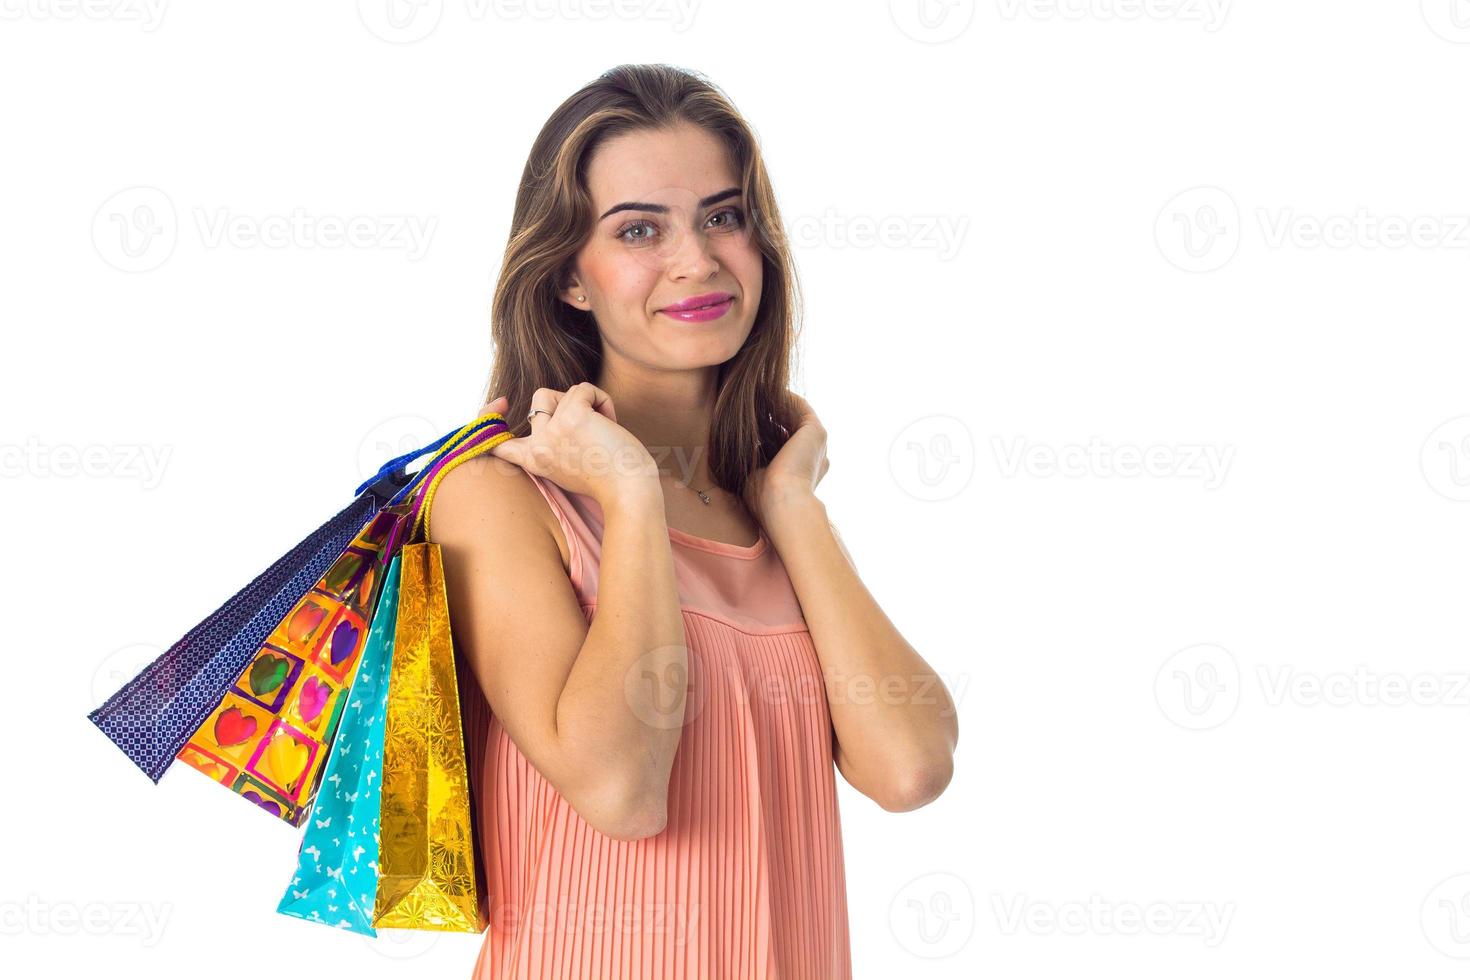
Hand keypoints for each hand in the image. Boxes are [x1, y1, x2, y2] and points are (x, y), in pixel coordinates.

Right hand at [481, 383, 658, 507]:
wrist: (629, 493)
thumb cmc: (609, 480)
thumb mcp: (568, 465)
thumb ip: (552, 442)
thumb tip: (543, 406)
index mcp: (534, 461)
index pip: (496, 442)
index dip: (488, 418)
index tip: (501, 403)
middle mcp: (537, 446)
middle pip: (539, 400)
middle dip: (567, 403)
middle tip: (590, 428)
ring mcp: (552, 431)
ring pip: (565, 392)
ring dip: (589, 403)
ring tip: (604, 427)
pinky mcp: (572, 417)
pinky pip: (584, 388)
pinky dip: (602, 399)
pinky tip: (612, 421)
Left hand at [741, 392, 828, 523]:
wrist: (782, 505)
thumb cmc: (763, 500)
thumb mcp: (755, 475)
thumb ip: (752, 458)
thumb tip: (736, 443)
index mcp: (803, 471)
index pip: (783, 443)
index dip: (764, 429)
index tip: (743, 420)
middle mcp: (814, 456)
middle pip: (789, 425)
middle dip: (768, 412)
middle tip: (745, 400)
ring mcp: (817, 444)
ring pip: (794, 414)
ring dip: (773, 401)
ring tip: (750, 391)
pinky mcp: (816, 431)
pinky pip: (798, 406)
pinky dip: (780, 397)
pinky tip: (759, 390)